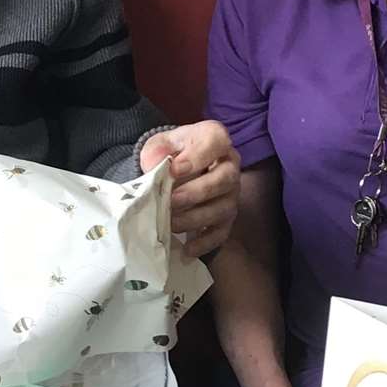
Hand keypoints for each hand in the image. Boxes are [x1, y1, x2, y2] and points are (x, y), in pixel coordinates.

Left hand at [139, 120, 239, 256]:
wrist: (177, 169)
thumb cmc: (171, 153)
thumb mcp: (160, 144)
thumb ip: (156, 150)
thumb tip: (155, 164)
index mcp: (215, 139)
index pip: (216, 142)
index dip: (198, 156)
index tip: (174, 169)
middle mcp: (230, 165)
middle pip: (225, 179)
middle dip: (197, 192)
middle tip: (171, 201)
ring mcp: (231, 193)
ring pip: (224, 208)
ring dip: (196, 218)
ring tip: (170, 223)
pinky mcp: (227, 217)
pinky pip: (222, 232)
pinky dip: (205, 242)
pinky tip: (187, 248)